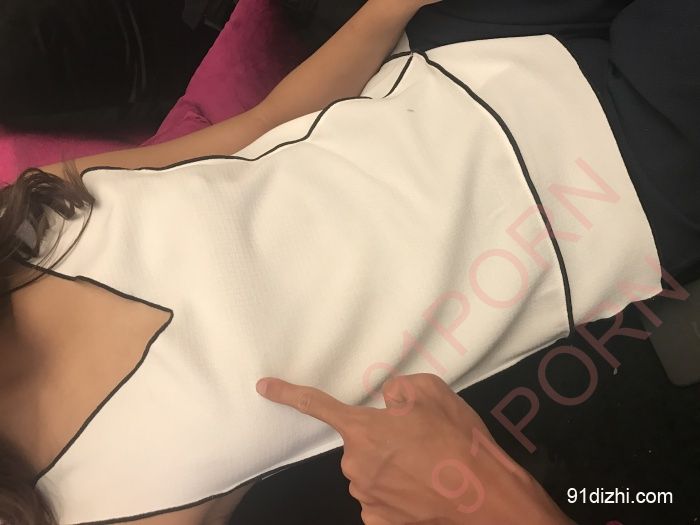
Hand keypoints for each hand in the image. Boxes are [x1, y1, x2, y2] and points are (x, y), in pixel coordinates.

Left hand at [256, 373, 572, 524]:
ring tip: (429, 466)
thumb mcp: (433, 394)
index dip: (288, 393)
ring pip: (372, 472)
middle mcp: (357, 466)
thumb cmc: (460, 444)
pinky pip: (381, 498)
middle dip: (382, 439)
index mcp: (364, 431)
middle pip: (360, 444)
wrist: (487, 500)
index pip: (317, 405)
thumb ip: (399, 390)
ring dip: (392, 467)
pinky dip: (398, 491)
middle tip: (419, 442)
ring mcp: (367, 499)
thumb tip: (389, 401)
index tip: (264, 386)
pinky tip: (424, 489)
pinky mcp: (380, 522)